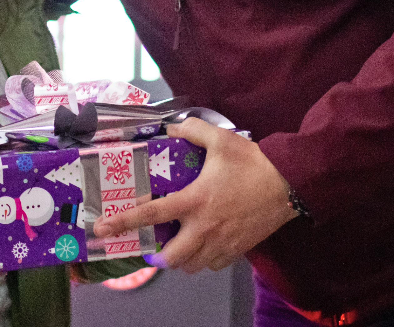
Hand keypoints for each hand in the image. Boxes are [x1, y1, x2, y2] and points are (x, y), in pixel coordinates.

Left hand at [92, 118, 297, 272]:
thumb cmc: (253, 162)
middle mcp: (204, 227)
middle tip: (155, 245)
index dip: (124, 222)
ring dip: (182, 259)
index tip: (103, 229)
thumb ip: (191, 130)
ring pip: (192, 266)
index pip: (152, 214)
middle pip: (171, 257)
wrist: (290, 183)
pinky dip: (205, 260)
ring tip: (181, 244)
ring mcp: (222, 242)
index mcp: (194, 200)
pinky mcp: (238, 250)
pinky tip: (207, 245)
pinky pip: (214, 265)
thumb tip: (173, 127)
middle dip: (158, 256)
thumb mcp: (220, 139)